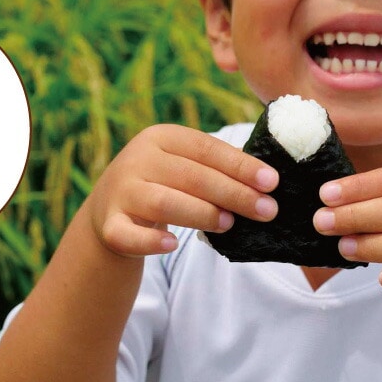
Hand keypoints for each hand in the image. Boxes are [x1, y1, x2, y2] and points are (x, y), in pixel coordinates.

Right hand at [88, 125, 278, 257]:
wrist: (108, 208)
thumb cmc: (162, 183)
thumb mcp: (181, 163)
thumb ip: (215, 166)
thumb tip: (267, 179)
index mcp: (159, 137)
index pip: (205, 148)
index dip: (240, 165)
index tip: (272, 182)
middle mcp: (137, 159)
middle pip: (191, 176)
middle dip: (234, 193)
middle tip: (267, 210)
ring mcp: (121, 192)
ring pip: (164, 202)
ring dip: (202, 213)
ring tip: (230, 224)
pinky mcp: (109, 225)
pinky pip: (129, 235)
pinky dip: (151, 241)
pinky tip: (173, 245)